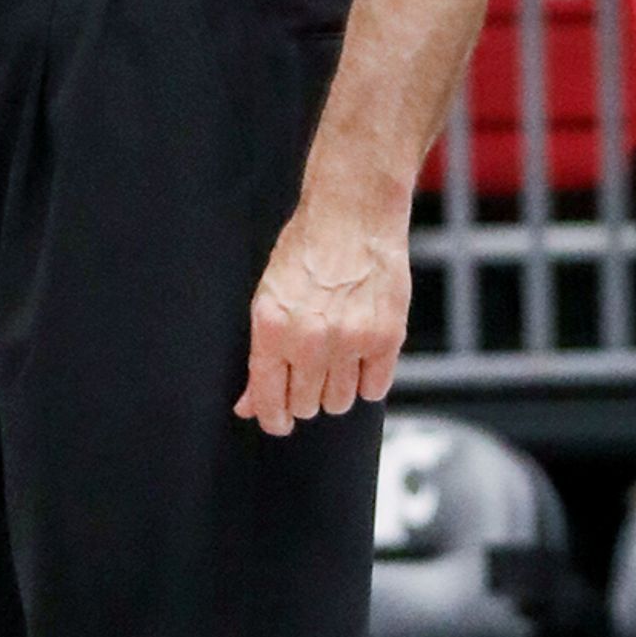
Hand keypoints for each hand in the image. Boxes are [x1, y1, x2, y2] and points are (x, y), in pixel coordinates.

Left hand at [237, 189, 408, 431]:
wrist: (353, 214)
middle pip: (306, 406)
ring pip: (340, 402)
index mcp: (271, 329)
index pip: (268, 401)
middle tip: (312, 367)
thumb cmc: (306, 251)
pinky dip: (368, 379)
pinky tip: (363, 353)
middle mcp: (309, 341)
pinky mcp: (386, 337)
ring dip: (337, 388)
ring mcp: (350, 341)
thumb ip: (261, 356)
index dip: (273, 418)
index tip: (279, 421)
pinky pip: (374, 389)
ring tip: (338, 355)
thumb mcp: (268, 298)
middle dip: (306, 394)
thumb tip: (249, 405)